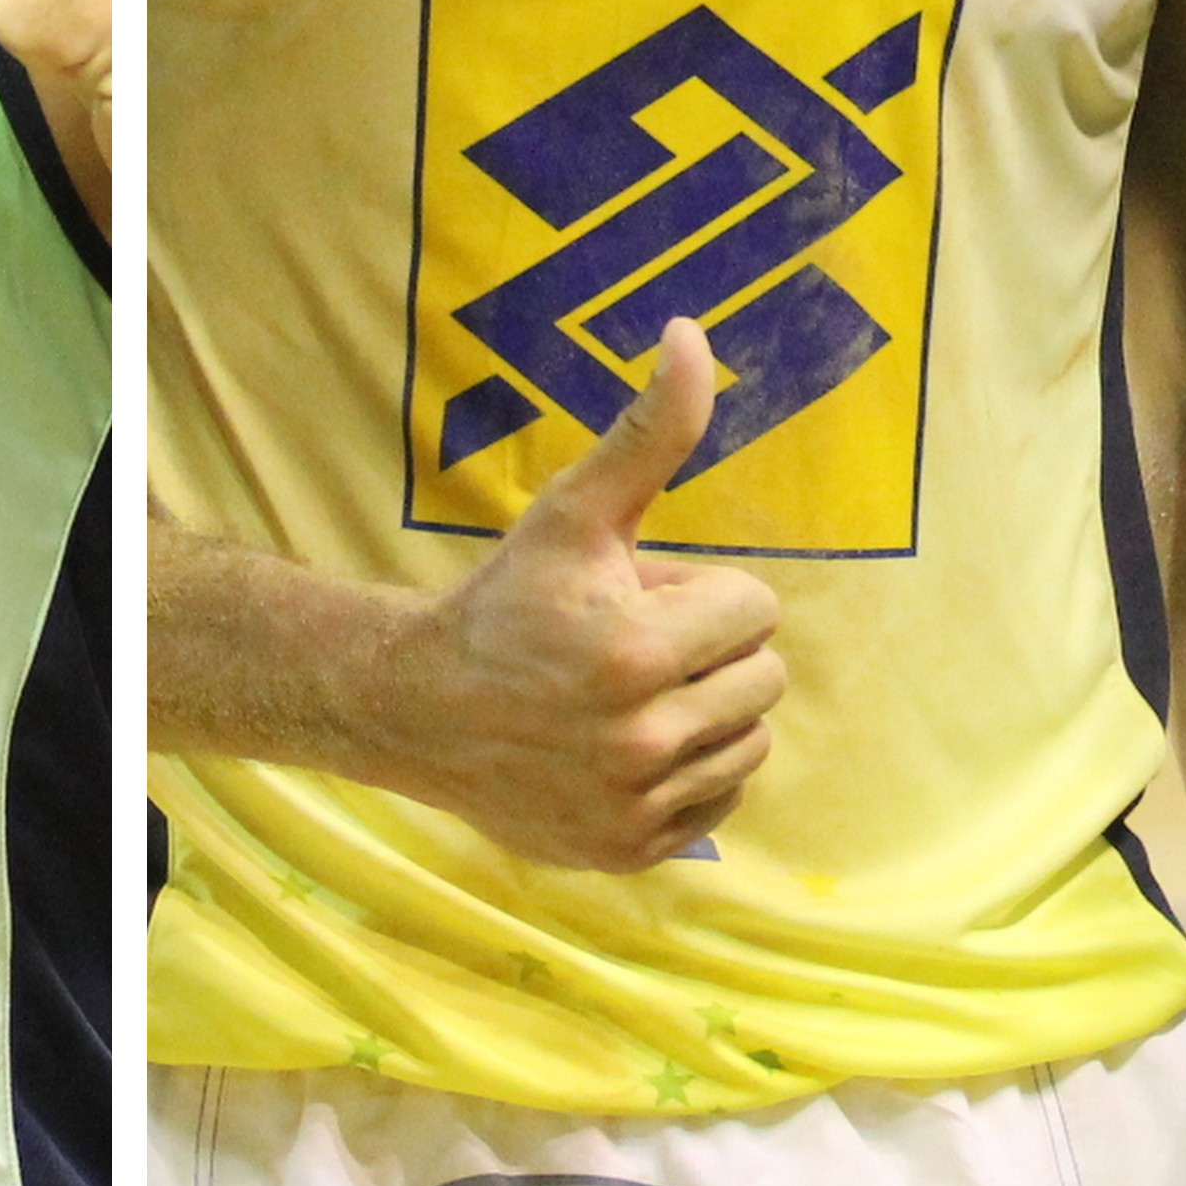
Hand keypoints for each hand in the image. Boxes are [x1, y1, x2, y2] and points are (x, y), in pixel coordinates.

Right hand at [368, 321, 784, 871]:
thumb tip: (690, 335)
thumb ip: (649, 432)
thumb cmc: (506, 601)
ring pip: (751, 741)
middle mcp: (645, 738)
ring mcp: (640, 804)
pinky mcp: (633, 850)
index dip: (700, 593)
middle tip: (631, 646)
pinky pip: (722, 798)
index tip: (638, 597)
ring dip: (708, 710)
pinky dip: (690, 771)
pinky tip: (627, 746)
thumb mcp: (574, 512)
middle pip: (764, 677)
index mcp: (640, 652)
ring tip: (632, 696)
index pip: (756, 608)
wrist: (421, 710)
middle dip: (710, 650)